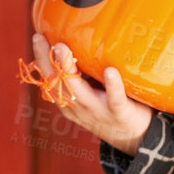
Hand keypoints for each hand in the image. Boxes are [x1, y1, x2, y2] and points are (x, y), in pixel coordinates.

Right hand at [30, 34, 153, 155]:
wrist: (135, 138)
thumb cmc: (111, 105)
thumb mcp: (92, 90)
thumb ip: (84, 71)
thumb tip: (77, 36)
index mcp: (69, 101)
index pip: (49, 79)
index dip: (41, 60)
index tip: (37, 36)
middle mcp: (78, 107)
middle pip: (56, 84)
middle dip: (46, 61)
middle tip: (40, 38)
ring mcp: (97, 112)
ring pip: (77, 91)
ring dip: (68, 69)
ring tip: (62, 48)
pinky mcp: (119, 114)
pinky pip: (114, 100)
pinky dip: (112, 85)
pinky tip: (109, 71)